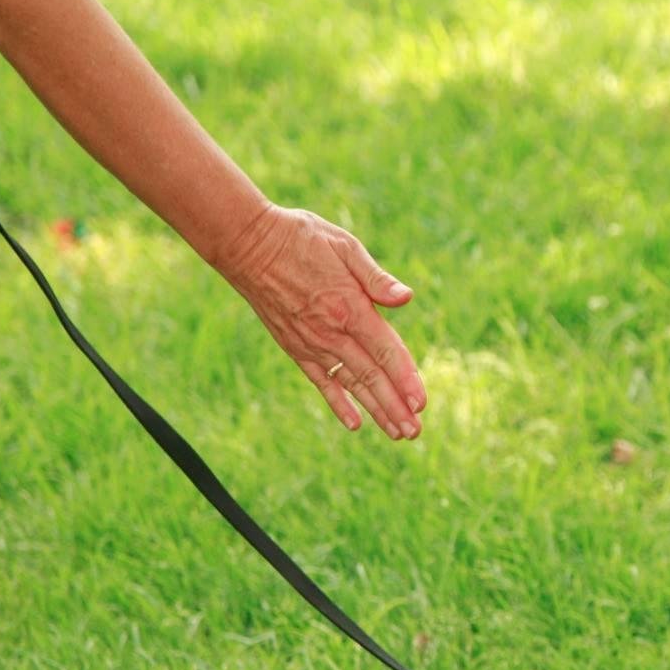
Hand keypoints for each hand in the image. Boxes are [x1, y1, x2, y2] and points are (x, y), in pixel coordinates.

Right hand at [214, 205, 425, 437]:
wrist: (247, 243)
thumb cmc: (301, 237)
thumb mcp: (345, 246)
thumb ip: (376, 278)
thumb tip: (406, 298)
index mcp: (349, 307)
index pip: (385, 350)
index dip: (405, 378)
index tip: (422, 403)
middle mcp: (331, 332)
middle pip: (371, 376)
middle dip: (396, 406)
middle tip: (415, 431)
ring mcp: (311, 343)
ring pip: (350, 384)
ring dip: (376, 410)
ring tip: (398, 432)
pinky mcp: (295, 347)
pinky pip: (320, 381)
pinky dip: (338, 403)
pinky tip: (355, 423)